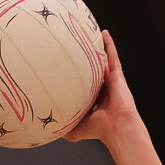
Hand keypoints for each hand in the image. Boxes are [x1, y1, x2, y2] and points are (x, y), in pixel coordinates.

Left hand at [67, 29, 139, 143]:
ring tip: (88, 36)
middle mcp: (102, 89)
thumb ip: (63, 128)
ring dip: (97, 49)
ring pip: (102, 61)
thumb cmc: (99, 130)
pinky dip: (109, 44)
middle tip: (74, 49)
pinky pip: (112, 55)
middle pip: (92, 71)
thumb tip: (47, 130)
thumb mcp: (75, 131)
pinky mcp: (117, 74)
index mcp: (93, 101)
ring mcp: (110, 81)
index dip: (75, 79)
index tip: (64, 71)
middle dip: (85, 61)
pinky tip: (103, 33)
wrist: (115, 127)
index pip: (83, 87)